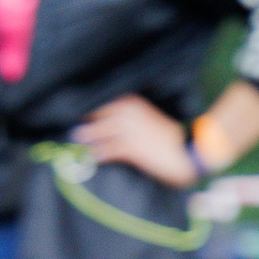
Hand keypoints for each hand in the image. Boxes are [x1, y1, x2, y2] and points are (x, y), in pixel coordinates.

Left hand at [72, 95, 197, 187]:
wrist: (187, 150)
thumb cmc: (167, 136)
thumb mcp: (148, 119)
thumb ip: (129, 117)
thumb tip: (110, 123)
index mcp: (135, 104)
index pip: (106, 102)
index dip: (91, 108)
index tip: (76, 111)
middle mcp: (131, 114)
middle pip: (100, 115)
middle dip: (87, 120)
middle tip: (72, 126)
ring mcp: (132, 130)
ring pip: (102, 131)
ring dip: (89, 136)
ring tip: (77, 139)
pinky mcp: (134, 148)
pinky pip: (111, 149)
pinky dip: (100, 153)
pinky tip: (92, 156)